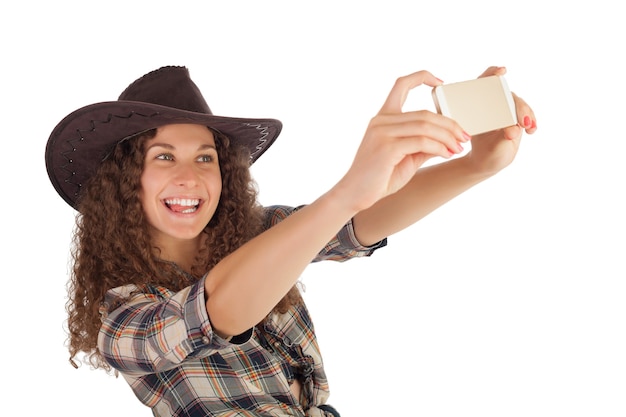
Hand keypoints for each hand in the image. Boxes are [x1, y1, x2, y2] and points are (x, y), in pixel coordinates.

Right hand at [338, 70, 468, 211]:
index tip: (440, 82)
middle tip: (464, 137)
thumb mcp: (406, 157)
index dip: (422, 77)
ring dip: (447, 137)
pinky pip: (421, 142)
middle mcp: (381, 120)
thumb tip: (448, 139)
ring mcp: (382, 132)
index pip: (401, 85)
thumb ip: (423, 145)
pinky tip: (447, 154)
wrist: (356, 194)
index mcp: (383, 118)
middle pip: (424, 113)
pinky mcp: (386, 147)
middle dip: (449, 124)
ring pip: (425, 126)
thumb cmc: (379, 177)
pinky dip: (439, 147)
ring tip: (458, 147)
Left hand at [465, 66, 537, 174]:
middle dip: (518, 106)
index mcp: (479, 106)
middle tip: (522, 121)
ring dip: (527, 114)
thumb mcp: (491, 147)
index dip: (491, 74)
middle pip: (508, 97)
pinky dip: (532, 121)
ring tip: (528, 127)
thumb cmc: (483, 152)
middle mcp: (493, 105)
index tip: (500, 72)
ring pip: (520, 106)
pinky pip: (527, 116)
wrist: (487, 161)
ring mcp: (507, 111)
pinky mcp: (517, 119)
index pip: (484, 84)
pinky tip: (532, 130)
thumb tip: (514, 131)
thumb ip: (501, 138)